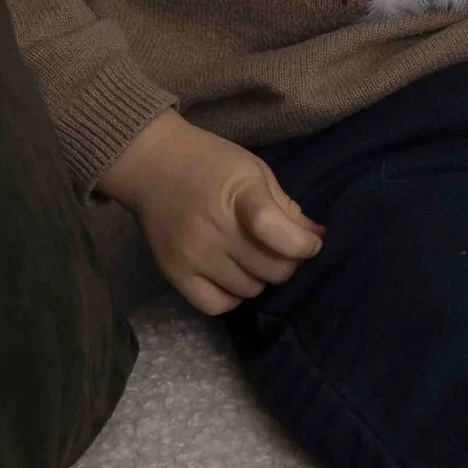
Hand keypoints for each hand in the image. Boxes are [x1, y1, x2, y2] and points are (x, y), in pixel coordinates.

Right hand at [96, 110, 323, 315]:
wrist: (151, 164)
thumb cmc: (209, 162)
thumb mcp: (253, 171)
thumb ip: (284, 206)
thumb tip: (316, 238)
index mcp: (238, 195)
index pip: (276, 232)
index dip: (303, 246)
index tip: (310, 244)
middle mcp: (213, 229)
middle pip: (271, 270)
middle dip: (286, 262)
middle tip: (279, 248)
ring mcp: (192, 255)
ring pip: (250, 290)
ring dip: (259, 277)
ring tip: (251, 256)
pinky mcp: (174, 274)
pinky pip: (217, 305)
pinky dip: (232, 295)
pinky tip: (231, 274)